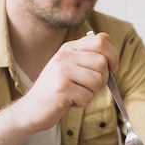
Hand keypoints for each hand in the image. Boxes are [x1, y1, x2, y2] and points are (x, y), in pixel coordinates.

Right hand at [0, 32, 117, 144]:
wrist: (32, 108)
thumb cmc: (57, 88)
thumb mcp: (72, 66)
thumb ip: (89, 52)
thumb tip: (106, 36)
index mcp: (69, 48)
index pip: (100, 42)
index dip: (113, 56)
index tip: (113, 69)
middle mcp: (64, 56)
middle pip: (102, 63)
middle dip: (102, 79)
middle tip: (87, 87)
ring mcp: (61, 71)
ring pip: (97, 80)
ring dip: (91, 92)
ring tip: (76, 93)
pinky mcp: (61, 89)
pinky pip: (87, 96)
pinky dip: (82, 102)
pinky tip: (69, 101)